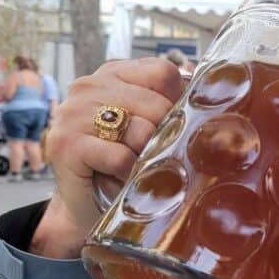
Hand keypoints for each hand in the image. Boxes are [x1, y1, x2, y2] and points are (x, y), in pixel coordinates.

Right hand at [32, 58, 184, 257]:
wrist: (84, 206)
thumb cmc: (122, 164)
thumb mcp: (147, 125)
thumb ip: (169, 105)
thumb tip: (211, 100)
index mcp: (112, 73)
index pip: (163, 72)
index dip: (177, 103)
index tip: (172, 129)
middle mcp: (88, 86)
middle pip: (156, 105)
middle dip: (164, 138)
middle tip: (153, 157)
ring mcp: (73, 112)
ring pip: (141, 132)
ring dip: (146, 159)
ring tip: (135, 168)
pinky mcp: (67, 143)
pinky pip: (121, 157)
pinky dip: (128, 174)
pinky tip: (120, 178)